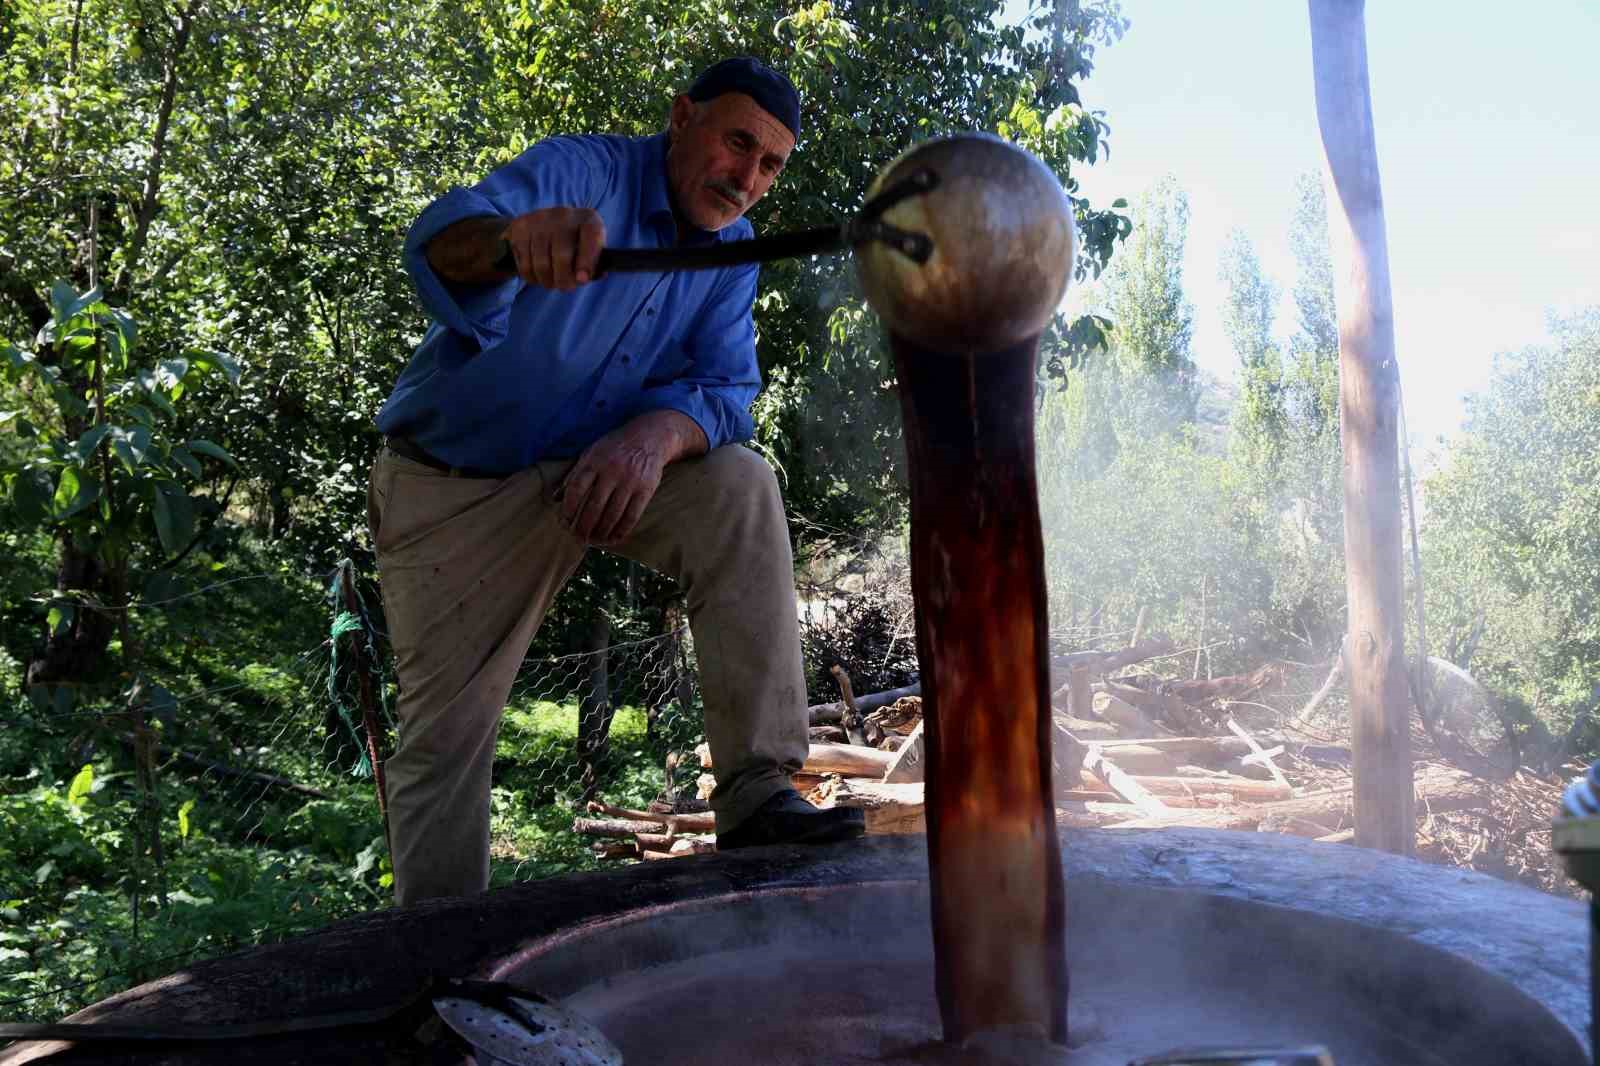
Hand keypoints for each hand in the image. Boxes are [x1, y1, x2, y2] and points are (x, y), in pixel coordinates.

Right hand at [502, 207, 605, 290]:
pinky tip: (538, 276)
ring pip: (541, 263)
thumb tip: (582, 279)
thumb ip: (593, 267)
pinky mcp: (520, 227)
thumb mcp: (591, 251)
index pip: (591, 237)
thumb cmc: (576, 244)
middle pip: (562, 255)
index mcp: (588, 219)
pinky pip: (524, 263)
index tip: (581, 280)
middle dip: (563, 280)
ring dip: (546, 281)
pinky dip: (531, 277)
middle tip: (565, 288)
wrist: (546, 224)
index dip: (586, 262)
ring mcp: (540, 219)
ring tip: (551, 283)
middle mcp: (564, 214)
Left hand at [557, 412, 706, 544]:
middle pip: (594, 505)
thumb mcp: (592, 452)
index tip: (564, 522)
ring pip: (613, 514)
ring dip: (601, 532)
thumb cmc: (615, 447)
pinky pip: (632, 515)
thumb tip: (555, 497)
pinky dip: (622, 530)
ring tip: (594, 540)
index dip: (568, 508)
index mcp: (595, 460)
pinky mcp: (646, 489)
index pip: (577, 488)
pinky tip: (614, 538)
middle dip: (584, 526)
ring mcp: (630, 480)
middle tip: (578, 538)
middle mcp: (612, 470)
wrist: (651, 436)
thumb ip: (575, 474)